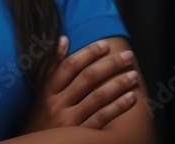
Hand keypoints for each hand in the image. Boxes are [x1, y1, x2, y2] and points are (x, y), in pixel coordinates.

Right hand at [20, 36, 138, 132]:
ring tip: (133, 75)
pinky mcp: (80, 134)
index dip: (88, 53)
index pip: (69, 66)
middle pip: (87, 79)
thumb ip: (53, 66)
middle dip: (110, 65)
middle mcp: (58, 104)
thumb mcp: (42, 92)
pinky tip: (131, 98)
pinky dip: (118, 107)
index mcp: (47, 91)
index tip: (105, 45)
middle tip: (128, 56)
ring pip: (97, 97)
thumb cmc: (41, 116)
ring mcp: (69, 120)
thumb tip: (63, 39)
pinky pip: (102, 118)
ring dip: (118, 84)